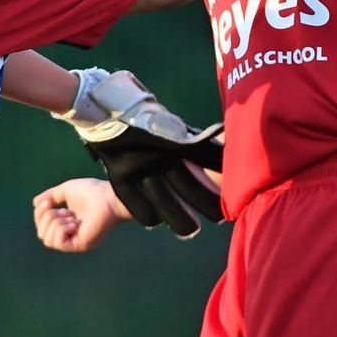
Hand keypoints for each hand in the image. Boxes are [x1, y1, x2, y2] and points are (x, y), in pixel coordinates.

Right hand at [33, 178, 127, 252]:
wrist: (108, 197)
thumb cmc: (92, 192)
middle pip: (42, 234)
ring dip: (55, 223)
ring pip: (47, 240)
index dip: (40, 214)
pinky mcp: (80, 245)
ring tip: (70, 216)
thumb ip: (51, 196)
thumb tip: (35, 203)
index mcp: (66, 222)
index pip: (42, 226)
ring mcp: (75, 241)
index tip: (49, 202)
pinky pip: (58, 243)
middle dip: (47, 218)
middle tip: (63, 210)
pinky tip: (74, 222)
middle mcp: (69, 234)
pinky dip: (61, 229)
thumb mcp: (65, 190)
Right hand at [59, 70, 223, 237]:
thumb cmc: (142, 116)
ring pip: (167, 207)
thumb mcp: (169, 123)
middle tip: (219, 218)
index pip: (208, 160)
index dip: (222, 177)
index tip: (233, 192)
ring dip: (183, 222)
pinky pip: (140, 210)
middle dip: (209, 206)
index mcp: (176, 138)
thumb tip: (223, 143)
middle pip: (191, 189)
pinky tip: (157, 218)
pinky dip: (151, 218)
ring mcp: (139, 168)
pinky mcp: (120, 179)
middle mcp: (160, 154)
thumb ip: (191, 138)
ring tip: (192, 229)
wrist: (103, 108)